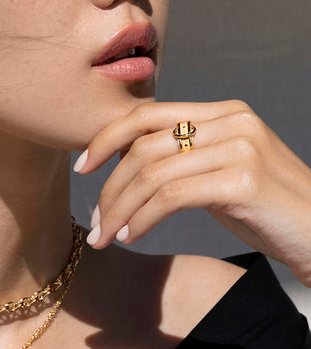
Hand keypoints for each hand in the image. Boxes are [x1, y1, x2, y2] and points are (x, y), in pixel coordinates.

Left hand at [73, 100, 310, 285]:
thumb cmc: (266, 211)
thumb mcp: (219, 173)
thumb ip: (181, 158)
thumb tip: (121, 158)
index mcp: (223, 113)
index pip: (148, 115)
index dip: (106, 138)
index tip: (82, 167)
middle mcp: (232, 121)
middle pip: (143, 146)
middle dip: (109, 187)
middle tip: (95, 221)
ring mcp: (240, 147)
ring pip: (151, 173)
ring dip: (119, 209)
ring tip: (106, 236)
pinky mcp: (244, 180)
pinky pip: (170, 196)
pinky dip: (142, 218)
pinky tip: (131, 236)